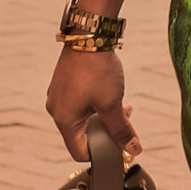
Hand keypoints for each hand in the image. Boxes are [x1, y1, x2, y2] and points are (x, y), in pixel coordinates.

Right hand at [46, 46, 139, 161]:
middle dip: (106, 132)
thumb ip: (122, 130)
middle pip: (82, 135)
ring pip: (82, 117)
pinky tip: (111, 94)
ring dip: (103, 117)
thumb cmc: (97, 70)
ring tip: (123, 108)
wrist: (88, 36)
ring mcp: (58, 96)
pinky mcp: (63, 84)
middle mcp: (56, 110)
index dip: (101, 153)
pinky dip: (96, 104)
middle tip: (126, 124)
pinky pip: (79, 103)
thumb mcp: (113, 104)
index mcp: (64, 120)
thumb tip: (133, 149)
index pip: (80, 152)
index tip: (120, 146)